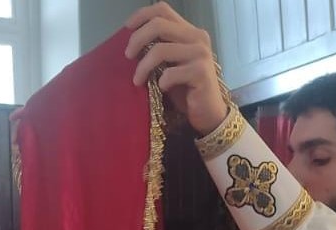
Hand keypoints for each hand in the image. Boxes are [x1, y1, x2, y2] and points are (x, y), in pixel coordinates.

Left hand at [125, 2, 227, 134]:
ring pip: (160, 50)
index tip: (127, 28)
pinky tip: (162, 89)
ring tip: (138, 80)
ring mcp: (201, 54)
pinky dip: (161, 82)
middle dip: (137, 39)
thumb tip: (132, 43)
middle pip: (159, 25)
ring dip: (143, 66)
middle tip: (128, 56)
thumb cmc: (186, 90)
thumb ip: (159, 48)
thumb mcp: (170, 64)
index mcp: (189, 31)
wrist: (208, 113)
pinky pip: (170, 73)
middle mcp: (198, 37)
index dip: (142, 15)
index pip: (163, 9)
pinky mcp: (201, 72)